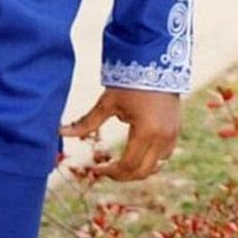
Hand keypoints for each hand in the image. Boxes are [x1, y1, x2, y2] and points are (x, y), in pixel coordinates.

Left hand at [60, 87, 180, 180]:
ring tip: (119, 163)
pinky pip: (165, 155)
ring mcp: (173, 135)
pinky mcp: (176, 130)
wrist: (155, 62)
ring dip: (138, 169)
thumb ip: (86, 122)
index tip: (97, 169)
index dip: (111, 172)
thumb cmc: (128, 81)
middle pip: (144, 172)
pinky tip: (135, 152)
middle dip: (123, 175)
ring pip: (156, 165)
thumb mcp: (107, 103)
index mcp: (146, 132)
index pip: (128, 166)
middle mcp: (163, 138)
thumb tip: (60, 131)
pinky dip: (150, 159)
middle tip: (105, 170)